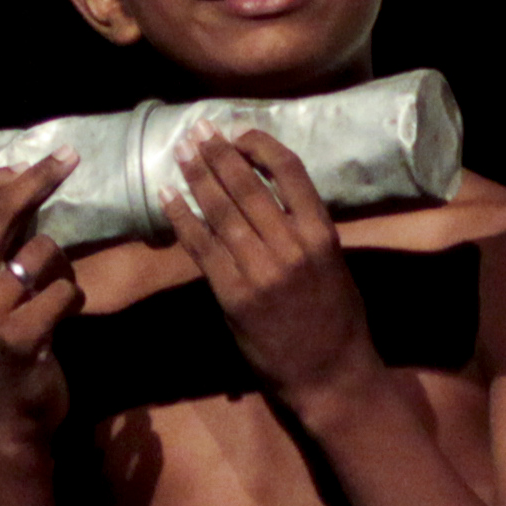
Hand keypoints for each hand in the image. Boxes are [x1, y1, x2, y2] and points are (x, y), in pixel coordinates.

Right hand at [0, 152, 80, 441]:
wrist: (4, 414)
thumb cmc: (2, 347)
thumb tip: (22, 187)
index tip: (31, 166)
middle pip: (1, 210)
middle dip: (39, 178)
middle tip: (70, 157)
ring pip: (45, 251)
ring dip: (64, 269)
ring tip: (53, 297)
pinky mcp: (19, 334)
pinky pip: (66, 292)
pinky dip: (74, 301)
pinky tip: (61, 322)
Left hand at [172, 125, 377, 407]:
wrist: (330, 375)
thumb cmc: (337, 320)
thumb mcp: (334, 265)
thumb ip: (305, 231)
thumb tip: (271, 197)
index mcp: (321, 235)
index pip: (290, 172)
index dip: (261, 146)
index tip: (240, 133)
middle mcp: (291, 246)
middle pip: (248, 186)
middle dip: (219, 154)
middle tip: (199, 130)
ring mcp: (260, 270)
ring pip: (221, 212)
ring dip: (198, 177)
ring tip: (182, 151)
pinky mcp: (234, 295)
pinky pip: (202, 247)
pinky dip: (182, 218)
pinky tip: (168, 196)